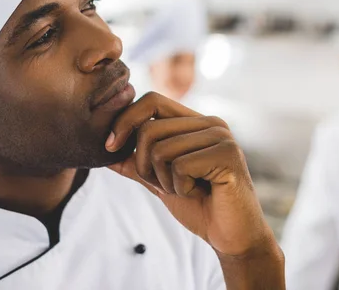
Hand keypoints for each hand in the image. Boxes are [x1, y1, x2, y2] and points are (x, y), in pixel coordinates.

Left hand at [105, 92, 278, 258]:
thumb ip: (136, 164)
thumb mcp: (160, 181)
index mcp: (196, 122)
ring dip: (164, 181)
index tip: (110, 147)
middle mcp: (211, 123)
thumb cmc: (200, 207)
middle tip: (167, 186)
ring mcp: (221, 137)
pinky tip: (199, 194)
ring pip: (161, 150)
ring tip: (187, 190)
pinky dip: (181, 187)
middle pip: (149, 129)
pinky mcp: (227, 155)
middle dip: (145, 165)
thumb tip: (106, 153)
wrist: (232, 237)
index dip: (125, 121)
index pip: (151, 101)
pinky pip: (180, 166)